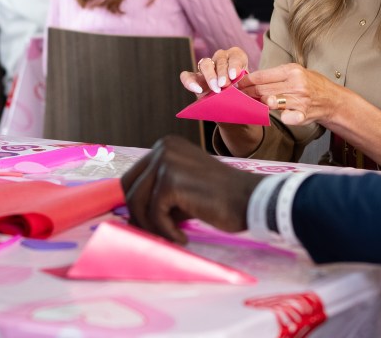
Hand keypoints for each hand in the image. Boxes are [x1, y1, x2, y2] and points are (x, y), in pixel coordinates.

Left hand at [122, 135, 260, 243]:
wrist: (251, 200)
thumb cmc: (220, 199)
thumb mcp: (184, 188)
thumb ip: (158, 195)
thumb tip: (130, 215)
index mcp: (166, 145)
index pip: (132, 178)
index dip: (135, 206)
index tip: (149, 225)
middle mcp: (164, 147)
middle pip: (128, 189)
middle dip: (140, 216)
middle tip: (160, 233)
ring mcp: (166, 161)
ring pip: (136, 203)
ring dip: (153, 227)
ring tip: (175, 235)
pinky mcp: (171, 180)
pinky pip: (153, 215)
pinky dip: (166, 232)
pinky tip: (184, 236)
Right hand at [180, 46, 250, 94]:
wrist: (232, 104)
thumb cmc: (242, 94)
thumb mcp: (247, 89)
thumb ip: (244, 87)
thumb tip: (241, 89)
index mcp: (237, 58)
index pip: (236, 56)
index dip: (235, 64)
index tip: (234, 75)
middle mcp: (221, 59)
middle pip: (220, 60)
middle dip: (222, 72)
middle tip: (224, 84)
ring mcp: (207, 68)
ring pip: (205, 64)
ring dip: (210, 76)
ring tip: (216, 89)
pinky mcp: (196, 78)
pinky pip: (187, 76)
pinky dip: (190, 82)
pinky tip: (197, 90)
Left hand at [238, 63, 340, 126]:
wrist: (331, 99)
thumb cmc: (309, 84)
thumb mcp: (295, 72)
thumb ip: (276, 76)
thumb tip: (251, 79)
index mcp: (292, 70)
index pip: (262, 76)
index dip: (246, 81)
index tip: (237, 84)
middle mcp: (296, 84)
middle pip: (262, 90)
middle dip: (248, 93)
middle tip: (238, 96)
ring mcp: (300, 100)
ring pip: (270, 103)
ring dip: (259, 104)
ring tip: (251, 103)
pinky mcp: (302, 114)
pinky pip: (285, 117)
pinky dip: (280, 116)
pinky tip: (278, 114)